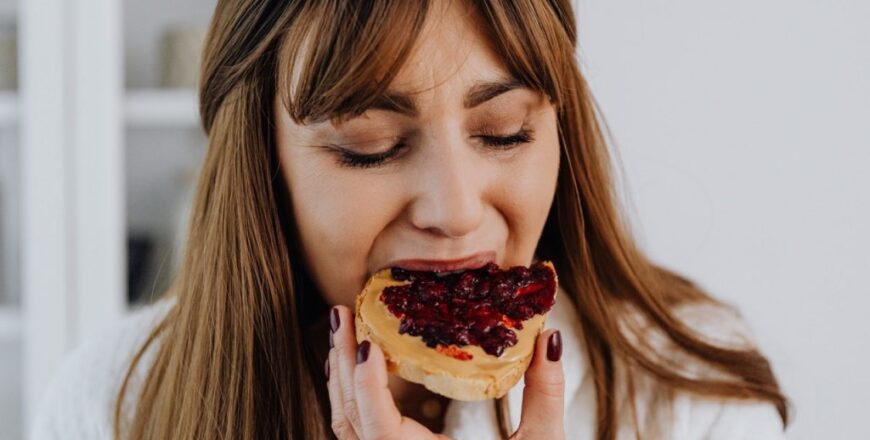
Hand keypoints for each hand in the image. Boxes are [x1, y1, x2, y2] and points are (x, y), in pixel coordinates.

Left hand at [326, 305, 565, 439]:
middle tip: (342, 314)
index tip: (366, 345)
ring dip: (341, 375)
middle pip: (349, 418)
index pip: (379, 428)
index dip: (367, 385)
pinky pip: (355, 431)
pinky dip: (351, 395)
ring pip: (346, 425)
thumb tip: (549, 338)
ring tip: (343, 329)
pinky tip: (356, 366)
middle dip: (341, 362)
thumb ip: (544, 393)